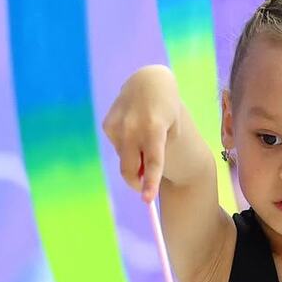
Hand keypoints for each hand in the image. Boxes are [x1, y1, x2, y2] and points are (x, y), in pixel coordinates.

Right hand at [102, 66, 180, 201]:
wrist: (150, 82)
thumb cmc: (167, 110)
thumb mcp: (173, 128)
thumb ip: (158, 153)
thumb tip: (139, 176)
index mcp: (155, 129)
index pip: (153, 161)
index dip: (150, 183)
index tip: (147, 200)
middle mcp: (134, 127)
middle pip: (131, 168)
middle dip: (137, 183)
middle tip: (144, 190)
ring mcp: (118, 125)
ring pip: (123, 158)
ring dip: (134, 159)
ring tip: (145, 138)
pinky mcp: (108, 124)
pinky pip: (117, 147)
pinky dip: (126, 146)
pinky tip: (133, 130)